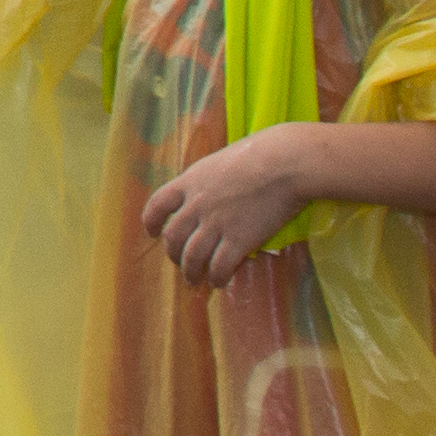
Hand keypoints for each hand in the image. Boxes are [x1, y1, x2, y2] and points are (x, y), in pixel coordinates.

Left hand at [138, 124, 324, 284]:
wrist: (284, 163)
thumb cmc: (259, 153)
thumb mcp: (220, 161)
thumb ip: (208, 179)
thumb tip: (209, 188)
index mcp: (190, 181)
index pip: (157, 204)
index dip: (151, 221)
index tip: (153, 233)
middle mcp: (197, 204)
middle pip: (173, 236)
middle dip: (173, 253)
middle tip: (180, 262)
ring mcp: (216, 223)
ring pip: (192, 256)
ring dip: (191, 272)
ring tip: (195, 280)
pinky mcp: (239, 239)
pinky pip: (220, 266)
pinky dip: (217, 277)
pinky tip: (219, 282)